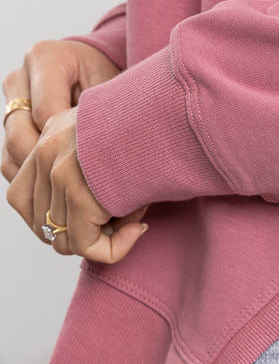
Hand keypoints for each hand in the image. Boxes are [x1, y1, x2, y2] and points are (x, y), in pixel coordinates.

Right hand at [2, 39, 120, 182]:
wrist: (96, 72)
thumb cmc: (109, 79)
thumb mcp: (112, 89)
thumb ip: (99, 114)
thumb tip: (96, 155)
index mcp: (45, 58)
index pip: (46, 115)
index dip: (69, 147)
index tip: (95, 168)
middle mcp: (20, 78)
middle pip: (20, 136)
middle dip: (51, 168)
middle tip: (80, 188)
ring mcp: (10, 102)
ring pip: (11, 152)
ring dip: (39, 178)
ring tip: (71, 193)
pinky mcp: (9, 125)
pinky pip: (10, 160)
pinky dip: (32, 181)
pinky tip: (58, 191)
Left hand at [6, 105, 148, 262]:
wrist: (168, 115)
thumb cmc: (154, 129)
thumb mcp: (112, 143)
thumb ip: (90, 171)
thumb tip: (99, 220)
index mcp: (48, 137)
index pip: (24, 197)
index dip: (56, 219)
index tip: (95, 216)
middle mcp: (45, 153)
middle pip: (42, 223)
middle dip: (79, 233)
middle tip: (119, 222)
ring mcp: (58, 175)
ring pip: (64, 239)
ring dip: (101, 240)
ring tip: (133, 221)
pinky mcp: (79, 195)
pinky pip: (87, 246)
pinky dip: (113, 248)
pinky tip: (139, 229)